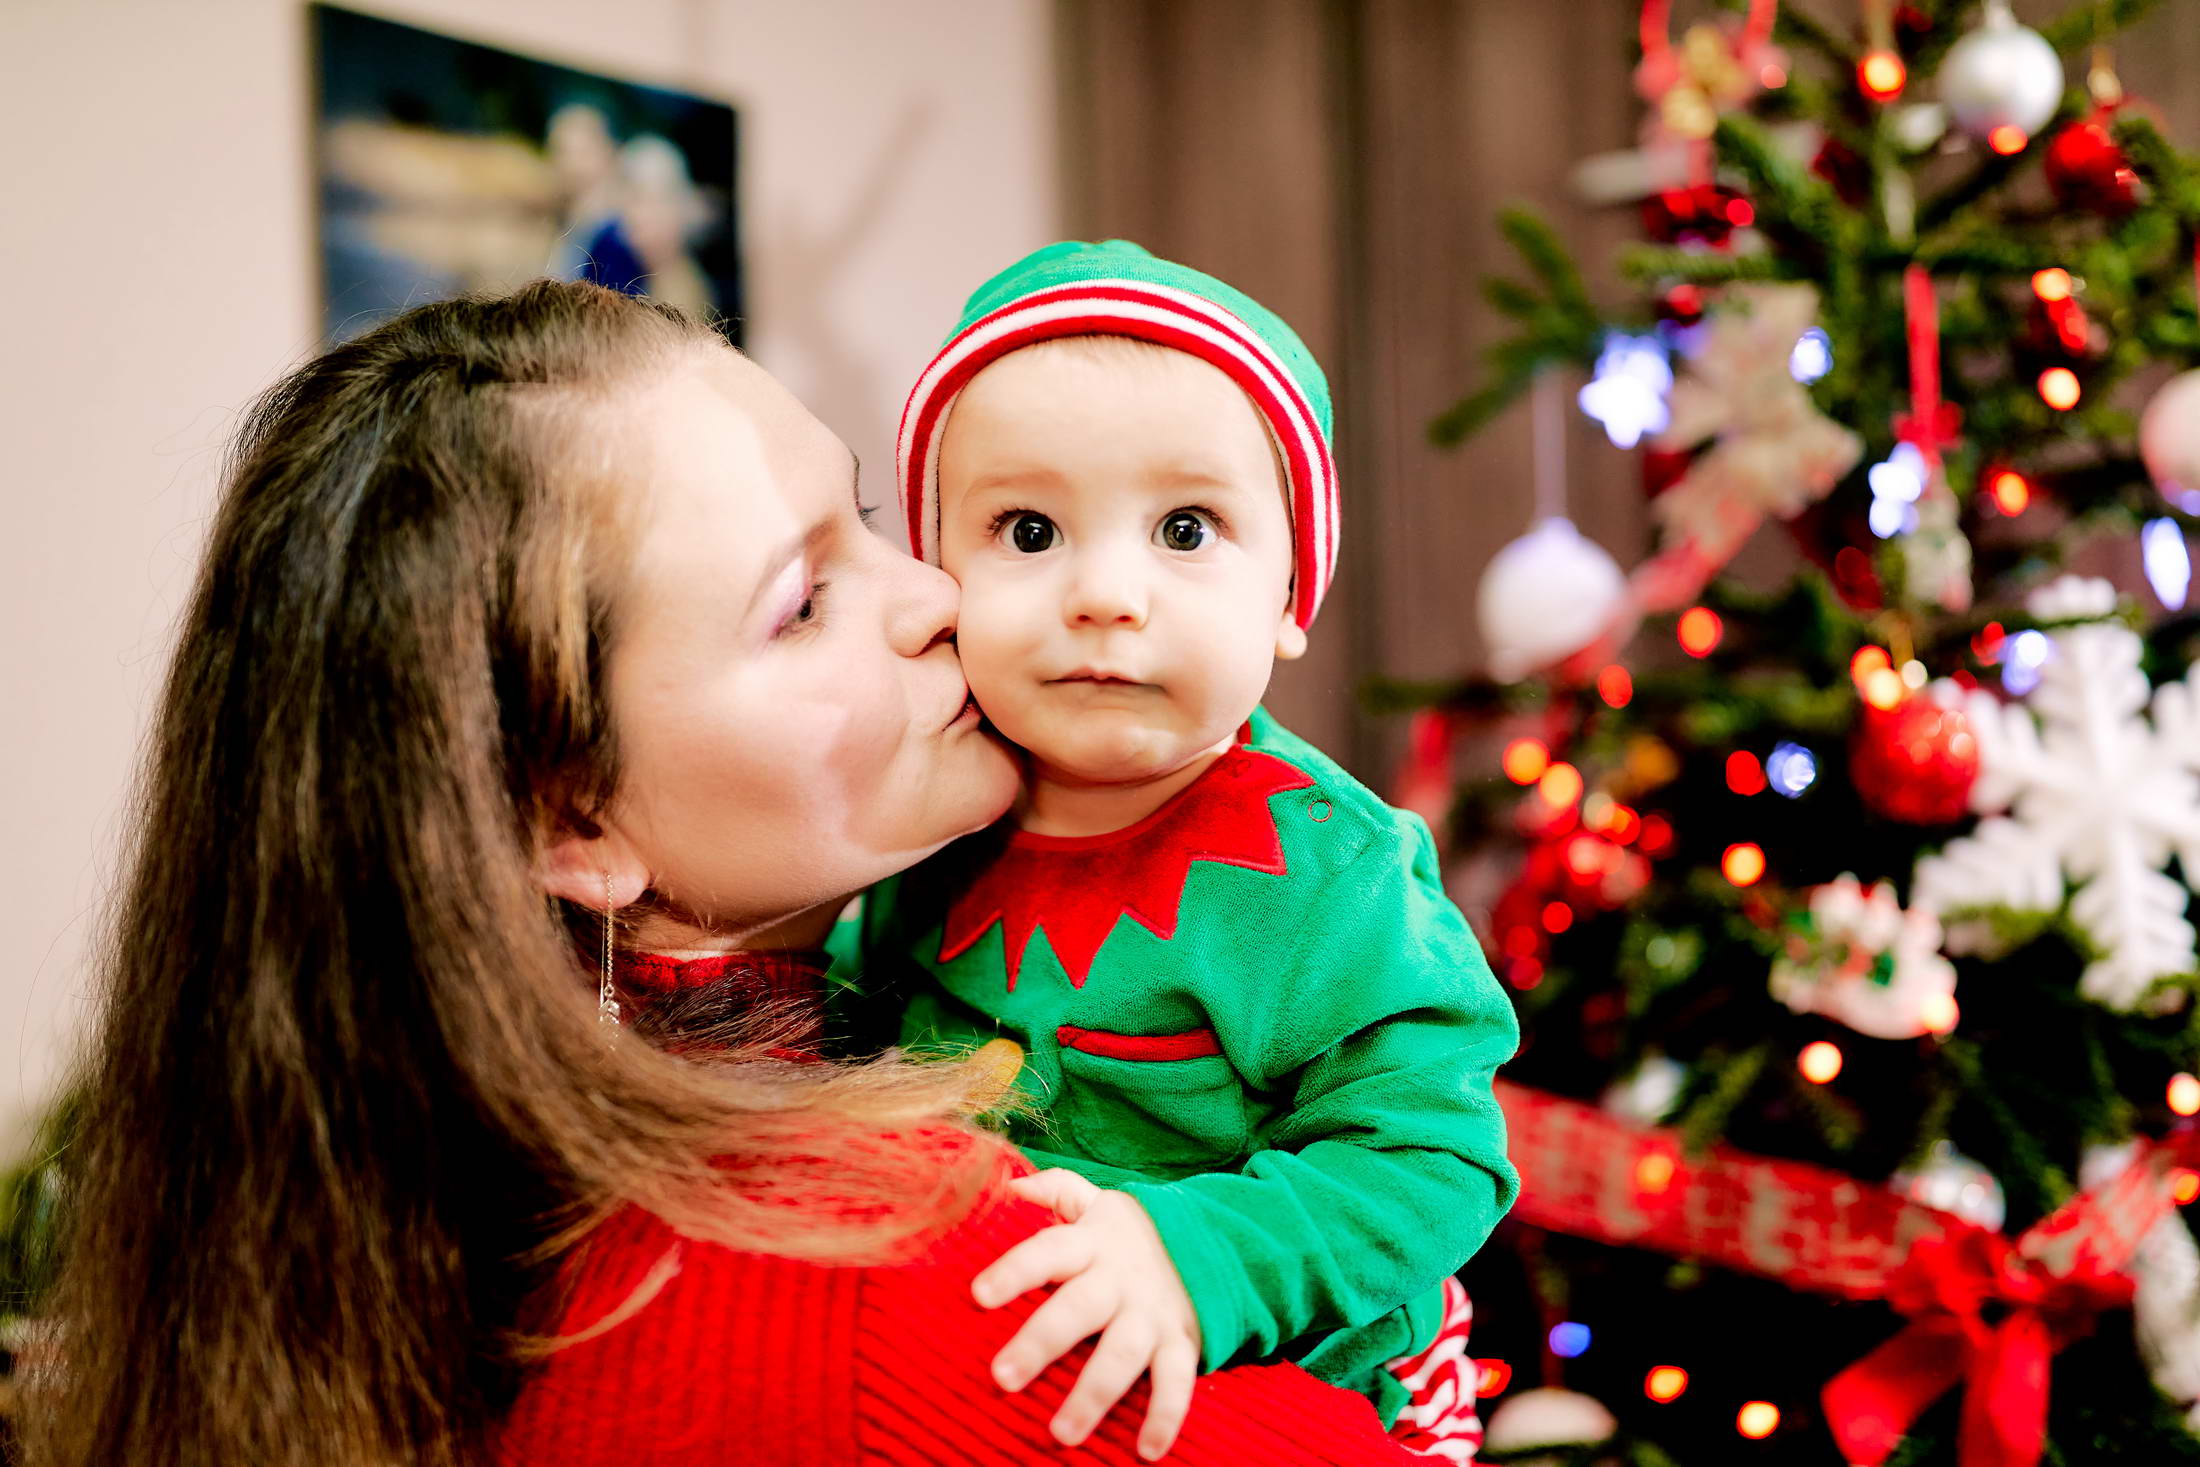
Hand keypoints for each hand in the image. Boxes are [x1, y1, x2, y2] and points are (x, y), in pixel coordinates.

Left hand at [972, 1169, 1201, 1459]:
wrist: (1214, 1245)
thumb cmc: (1131, 1236)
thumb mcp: (1099, 1204)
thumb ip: (1057, 1190)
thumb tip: (1008, 1183)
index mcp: (1091, 1244)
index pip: (1046, 1251)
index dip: (1014, 1270)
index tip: (978, 1294)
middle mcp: (1120, 1280)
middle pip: (1077, 1309)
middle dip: (1040, 1342)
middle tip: (1002, 1378)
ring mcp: (1152, 1314)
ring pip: (1121, 1355)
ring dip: (1092, 1396)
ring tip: (1061, 1434)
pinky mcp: (1182, 1343)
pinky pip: (1176, 1383)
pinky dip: (1165, 1417)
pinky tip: (1147, 1451)